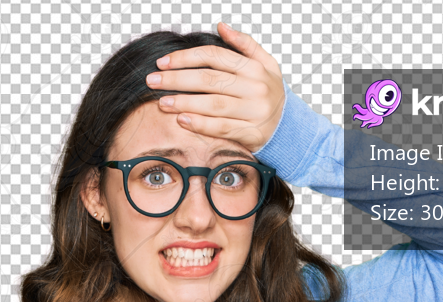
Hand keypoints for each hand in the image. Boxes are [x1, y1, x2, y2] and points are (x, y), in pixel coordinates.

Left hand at [145, 22, 285, 153]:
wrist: (289, 127)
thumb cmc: (269, 93)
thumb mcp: (265, 64)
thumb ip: (244, 44)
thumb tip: (221, 26)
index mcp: (254, 67)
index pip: (214, 56)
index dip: (186, 58)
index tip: (163, 62)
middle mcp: (254, 87)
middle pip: (209, 79)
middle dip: (177, 79)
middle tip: (153, 81)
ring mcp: (253, 111)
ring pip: (213, 104)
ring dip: (184, 102)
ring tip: (162, 102)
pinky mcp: (250, 133)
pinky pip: (221, 128)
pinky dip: (200, 124)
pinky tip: (182, 120)